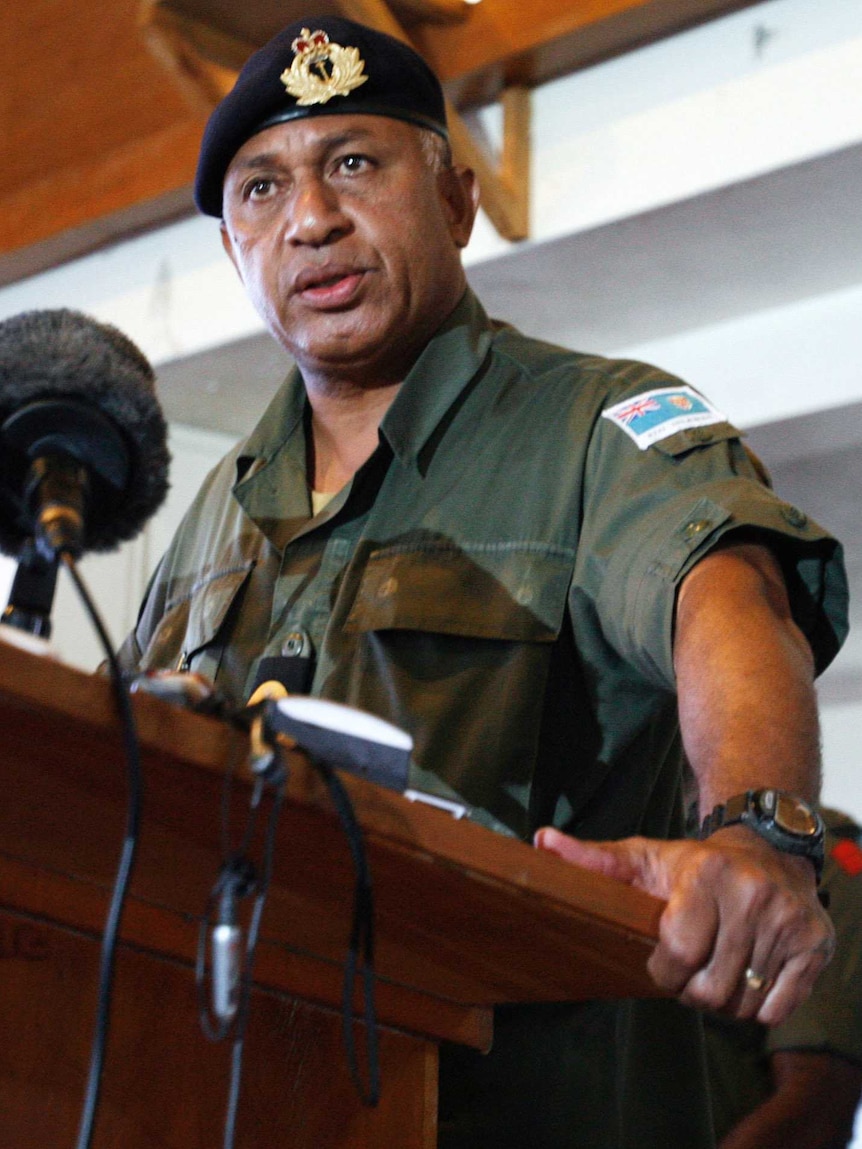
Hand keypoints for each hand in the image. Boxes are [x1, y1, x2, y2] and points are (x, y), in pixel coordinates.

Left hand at [533, 824, 834, 1024]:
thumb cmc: (694, 864)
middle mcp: (752, 894)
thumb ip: (593, 860)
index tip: (661, 960)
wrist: (767, 849)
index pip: (678, 955)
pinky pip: (779, 1009)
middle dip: (692, 990)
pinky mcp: (815, 944)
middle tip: (692, 968)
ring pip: (744, 1003)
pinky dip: (761, 1005)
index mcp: (705, 875)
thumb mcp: (643, 857)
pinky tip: (751, 972)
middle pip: (710, 989)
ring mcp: (787, 920)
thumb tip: (540, 841)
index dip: (662, 970)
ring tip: (719, 965)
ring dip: (725, 999)